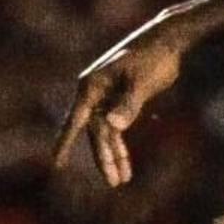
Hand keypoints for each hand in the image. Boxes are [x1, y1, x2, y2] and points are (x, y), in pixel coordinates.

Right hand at [55, 29, 184, 188]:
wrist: (168, 40)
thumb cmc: (153, 58)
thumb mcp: (142, 82)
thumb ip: (129, 105)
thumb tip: (114, 127)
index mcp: (92, 87)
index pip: (75, 120)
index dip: (65, 143)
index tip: (56, 163)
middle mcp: (94, 93)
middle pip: (95, 132)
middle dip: (104, 158)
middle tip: (116, 183)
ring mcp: (107, 97)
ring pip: (106, 133)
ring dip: (114, 155)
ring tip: (122, 180)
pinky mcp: (121, 99)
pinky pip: (116, 127)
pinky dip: (121, 144)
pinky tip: (125, 162)